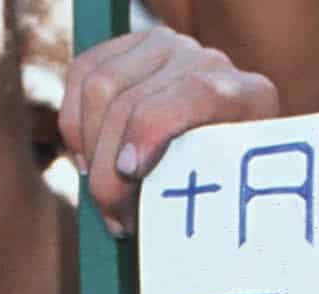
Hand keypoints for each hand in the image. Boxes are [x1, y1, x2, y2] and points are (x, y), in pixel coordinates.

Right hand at [59, 27, 277, 235]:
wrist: (233, 149)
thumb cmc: (232, 187)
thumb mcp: (234, 195)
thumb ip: (209, 192)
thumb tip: (159, 223)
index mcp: (244, 95)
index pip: (194, 94)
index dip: (151, 133)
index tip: (129, 173)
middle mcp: (204, 60)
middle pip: (130, 101)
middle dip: (112, 171)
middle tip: (118, 221)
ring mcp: (166, 46)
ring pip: (98, 88)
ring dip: (90, 152)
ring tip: (105, 199)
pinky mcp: (130, 45)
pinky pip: (80, 75)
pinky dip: (75, 125)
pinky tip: (88, 162)